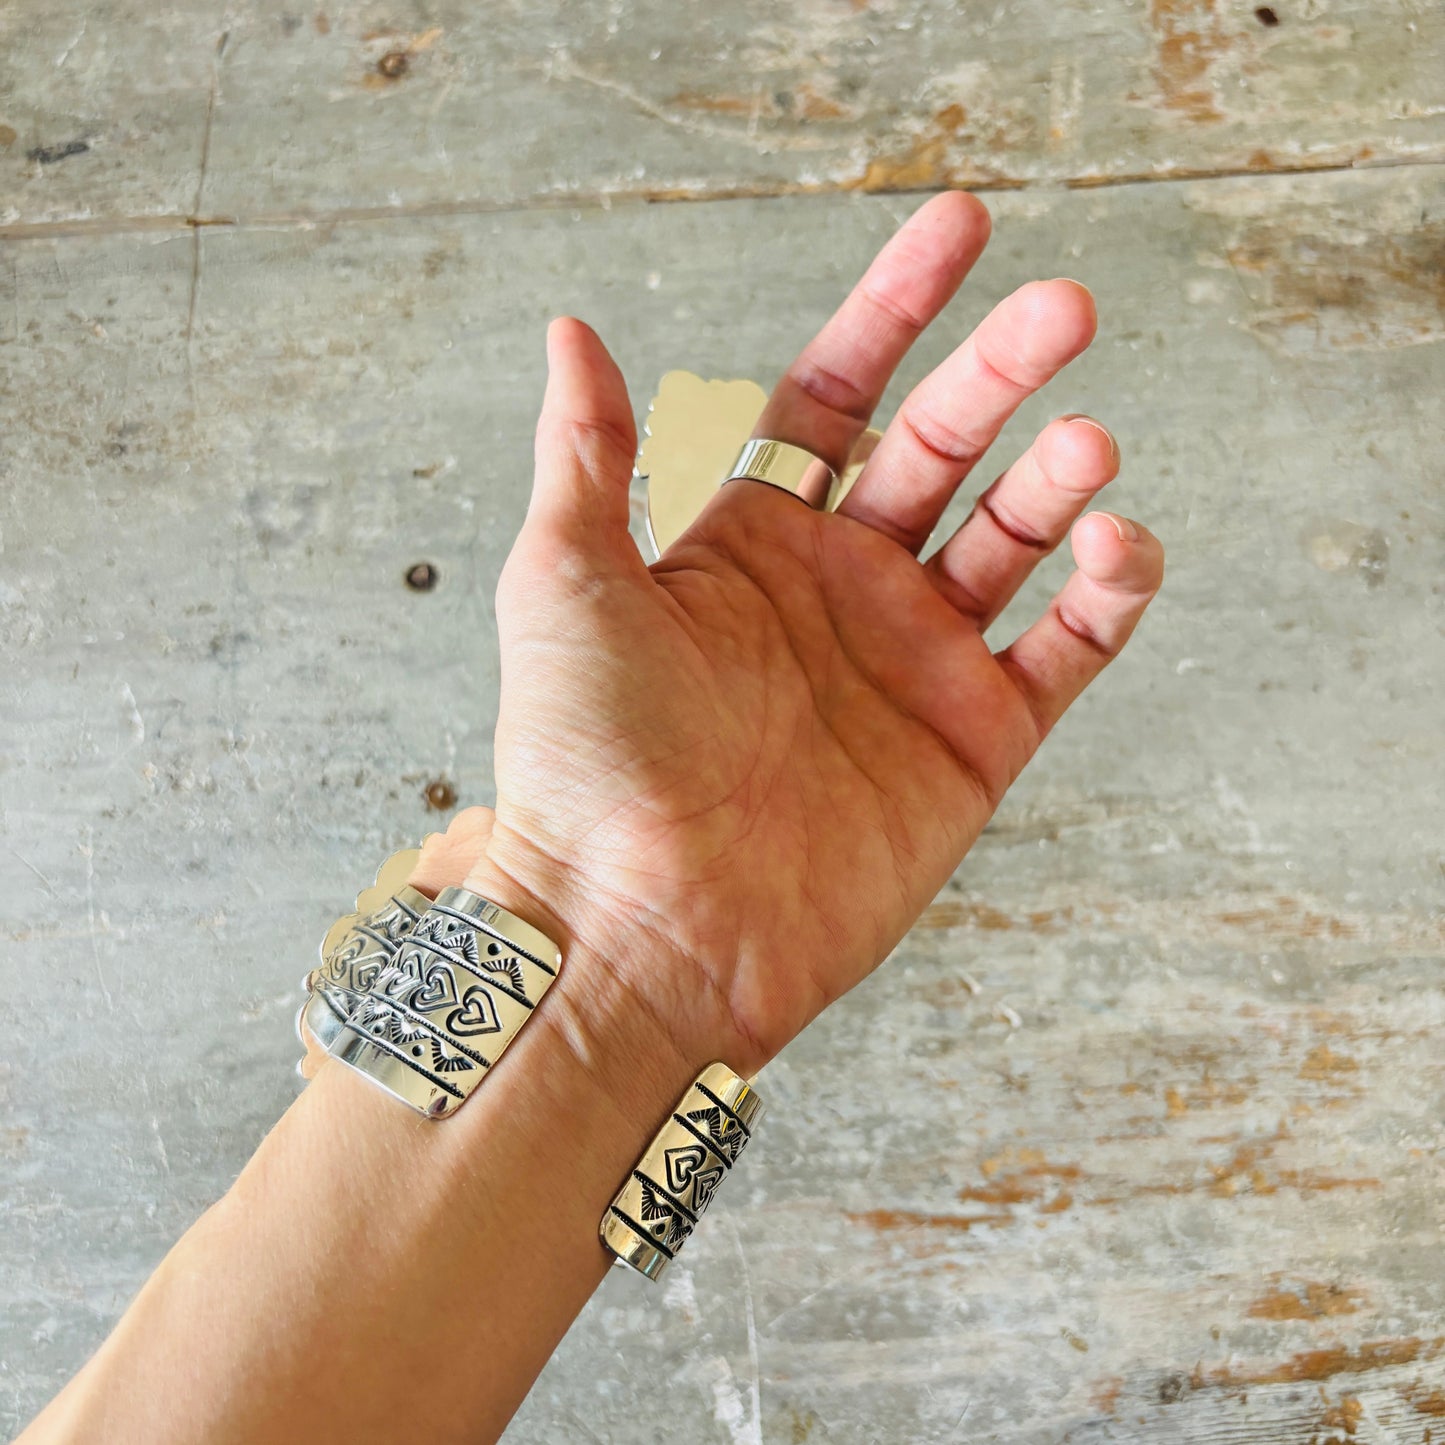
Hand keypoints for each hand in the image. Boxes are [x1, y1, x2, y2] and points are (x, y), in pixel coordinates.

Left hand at [458, 193, 1163, 1076]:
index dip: (898, 308)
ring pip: (1013, 541)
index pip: (839, 395)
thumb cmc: (584, 764)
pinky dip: (1106, 597)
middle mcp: (840, 592)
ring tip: (1086, 438)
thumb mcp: (564, 584)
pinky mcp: (972, 745)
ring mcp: (912, 666)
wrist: (644, 931)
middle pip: (942, 449)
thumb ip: (588, 455)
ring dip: (1058, 479)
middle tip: (1065, 307)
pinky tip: (1115, 546)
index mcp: (752, 543)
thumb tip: (572, 328)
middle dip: (1001, 372)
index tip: (961, 227)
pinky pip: (1064, 652)